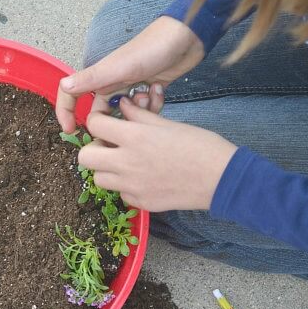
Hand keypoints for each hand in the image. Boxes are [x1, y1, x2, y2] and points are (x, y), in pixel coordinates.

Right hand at [57, 16, 204, 132]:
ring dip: (136, 112)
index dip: (66, 113)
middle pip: (100, 111)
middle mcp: (111, 82)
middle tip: (124, 126)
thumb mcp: (118, 67)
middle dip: (110, 121)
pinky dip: (152, 105)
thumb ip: (91, 78)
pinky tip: (159, 90)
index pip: (71, 95)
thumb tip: (63, 86)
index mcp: (99, 76)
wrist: (185, 38)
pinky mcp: (148, 89)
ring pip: (124, 113)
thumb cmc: (150, 49)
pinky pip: (144, 109)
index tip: (71, 131)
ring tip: (147, 96)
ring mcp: (130, 86)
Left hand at [78, 99, 237, 211]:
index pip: (94, 125)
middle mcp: (126, 163)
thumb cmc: (200, 145)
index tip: (104, 120)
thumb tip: (121, 106)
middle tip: (109, 145)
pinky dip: (125, 186)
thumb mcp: (167, 123)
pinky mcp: (141, 202)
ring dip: (106, 169)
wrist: (222, 179)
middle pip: (85, 157)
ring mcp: (131, 186)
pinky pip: (120, 193)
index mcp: (134, 137)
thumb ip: (138, 116)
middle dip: (93, 148)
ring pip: (99, 179)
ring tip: (125, 162)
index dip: (96, 119)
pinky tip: (142, 178)